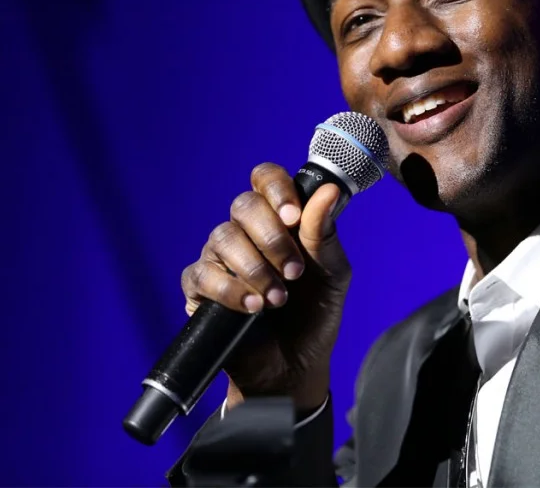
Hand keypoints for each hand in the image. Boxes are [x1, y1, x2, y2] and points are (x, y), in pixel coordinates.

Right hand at [180, 163, 349, 410]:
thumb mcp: (331, 275)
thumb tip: (327, 191)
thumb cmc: (315, 315)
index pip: (266, 179)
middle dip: (272, 238)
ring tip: (278, 298)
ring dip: (256, 268)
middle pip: (243, 205)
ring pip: (222, 237)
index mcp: (280, 220)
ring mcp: (220, 259)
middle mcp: (247, 232)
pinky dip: (230, 289)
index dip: (277, 189)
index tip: (293, 216)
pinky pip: (202, 274)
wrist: (295, 367)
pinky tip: (253, 307)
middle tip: (294, 272)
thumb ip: (324, 235)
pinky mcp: (200, 289)